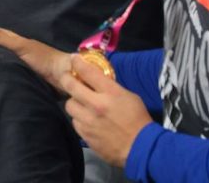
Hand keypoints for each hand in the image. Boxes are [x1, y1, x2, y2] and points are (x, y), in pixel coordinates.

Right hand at [0, 25, 74, 87]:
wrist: (63, 76)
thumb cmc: (42, 58)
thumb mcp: (20, 46)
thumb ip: (0, 40)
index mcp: (18, 42)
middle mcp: (18, 53)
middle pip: (0, 49)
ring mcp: (22, 67)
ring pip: (3, 63)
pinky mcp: (24, 80)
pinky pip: (8, 75)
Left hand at [60, 53, 152, 167]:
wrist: (141, 149)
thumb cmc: (138, 120)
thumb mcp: (129, 96)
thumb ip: (111, 88)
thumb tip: (97, 81)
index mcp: (110, 93)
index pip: (87, 72)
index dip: (77, 62)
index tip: (73, 59)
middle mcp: (96, 105)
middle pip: (70, 86)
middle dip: (66, 78)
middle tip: (67, 78)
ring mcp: (89, 121)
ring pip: (70, 105)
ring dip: (74, 102)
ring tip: (81, 104)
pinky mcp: (85, 135)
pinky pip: (75, 122)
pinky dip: (79, 119)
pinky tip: (87, 120)